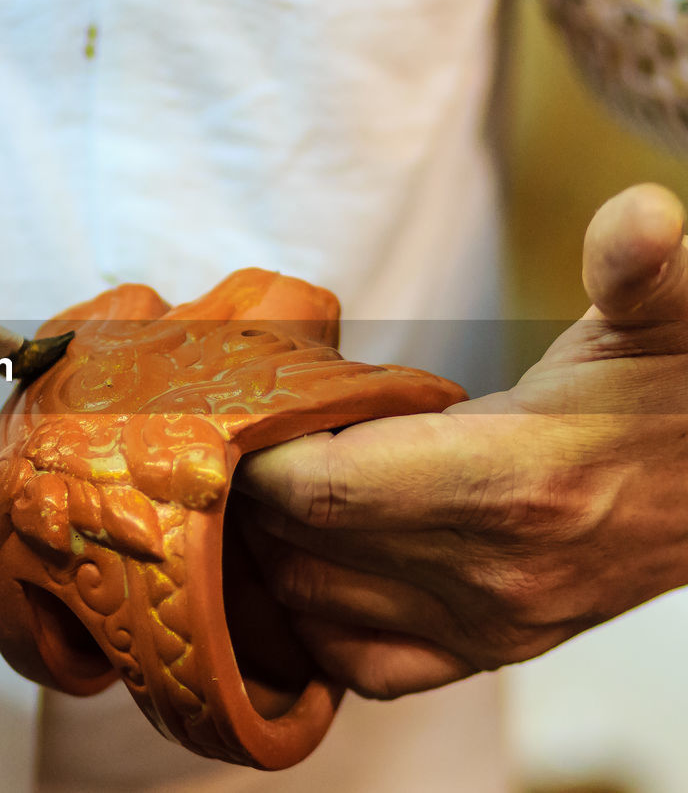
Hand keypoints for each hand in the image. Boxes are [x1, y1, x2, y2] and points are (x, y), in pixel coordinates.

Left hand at [234, 183, 687, 698]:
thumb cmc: (675, 393)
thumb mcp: (666, 316)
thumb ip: (639, 267)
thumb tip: (641, 215)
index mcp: (517, 483)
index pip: (330, 492)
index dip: (262, 456)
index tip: (237, 412)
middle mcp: (494, 572)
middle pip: (306, 549)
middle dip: (250, 496)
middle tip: (235, 439)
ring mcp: (489, 625)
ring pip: (317, 607)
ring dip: (270, 550)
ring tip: (261, 487)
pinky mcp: (488, 651)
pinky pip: (364, 664)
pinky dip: (315, 623)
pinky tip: (307, 564)